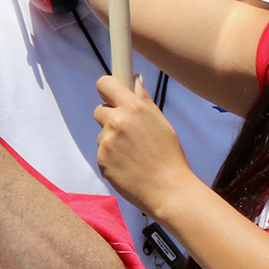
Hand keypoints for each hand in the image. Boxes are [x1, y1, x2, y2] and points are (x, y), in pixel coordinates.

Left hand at [93, 74, 194, 219]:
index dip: (107, 89)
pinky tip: (128, 164)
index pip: (105, 84)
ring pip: (102, 134)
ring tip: (134, 153)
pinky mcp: (101, 160)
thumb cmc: (168, 154)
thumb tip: (134, 80)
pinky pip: (102, 152)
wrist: (166, 188)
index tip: (111, 95)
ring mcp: (106, 142)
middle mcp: (116, 122)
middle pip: (99, 110)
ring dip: (112, 140)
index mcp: (133, 108)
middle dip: (110, 117)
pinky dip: (111, 157)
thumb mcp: (160, 121)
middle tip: (129, 132)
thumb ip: (143, 100)